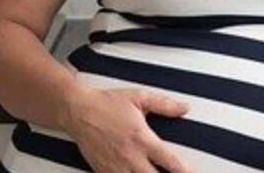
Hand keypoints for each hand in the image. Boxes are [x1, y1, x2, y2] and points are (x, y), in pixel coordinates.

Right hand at [61, 85, 196, 171]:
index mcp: (142, 139)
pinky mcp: (104, 172)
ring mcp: (116, 168)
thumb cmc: (107, 103)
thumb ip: (164, 104)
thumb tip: (185, 107)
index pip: (170, 161)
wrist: (77, 111)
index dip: (185, 171)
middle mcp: (130, 157)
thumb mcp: (139, 97)